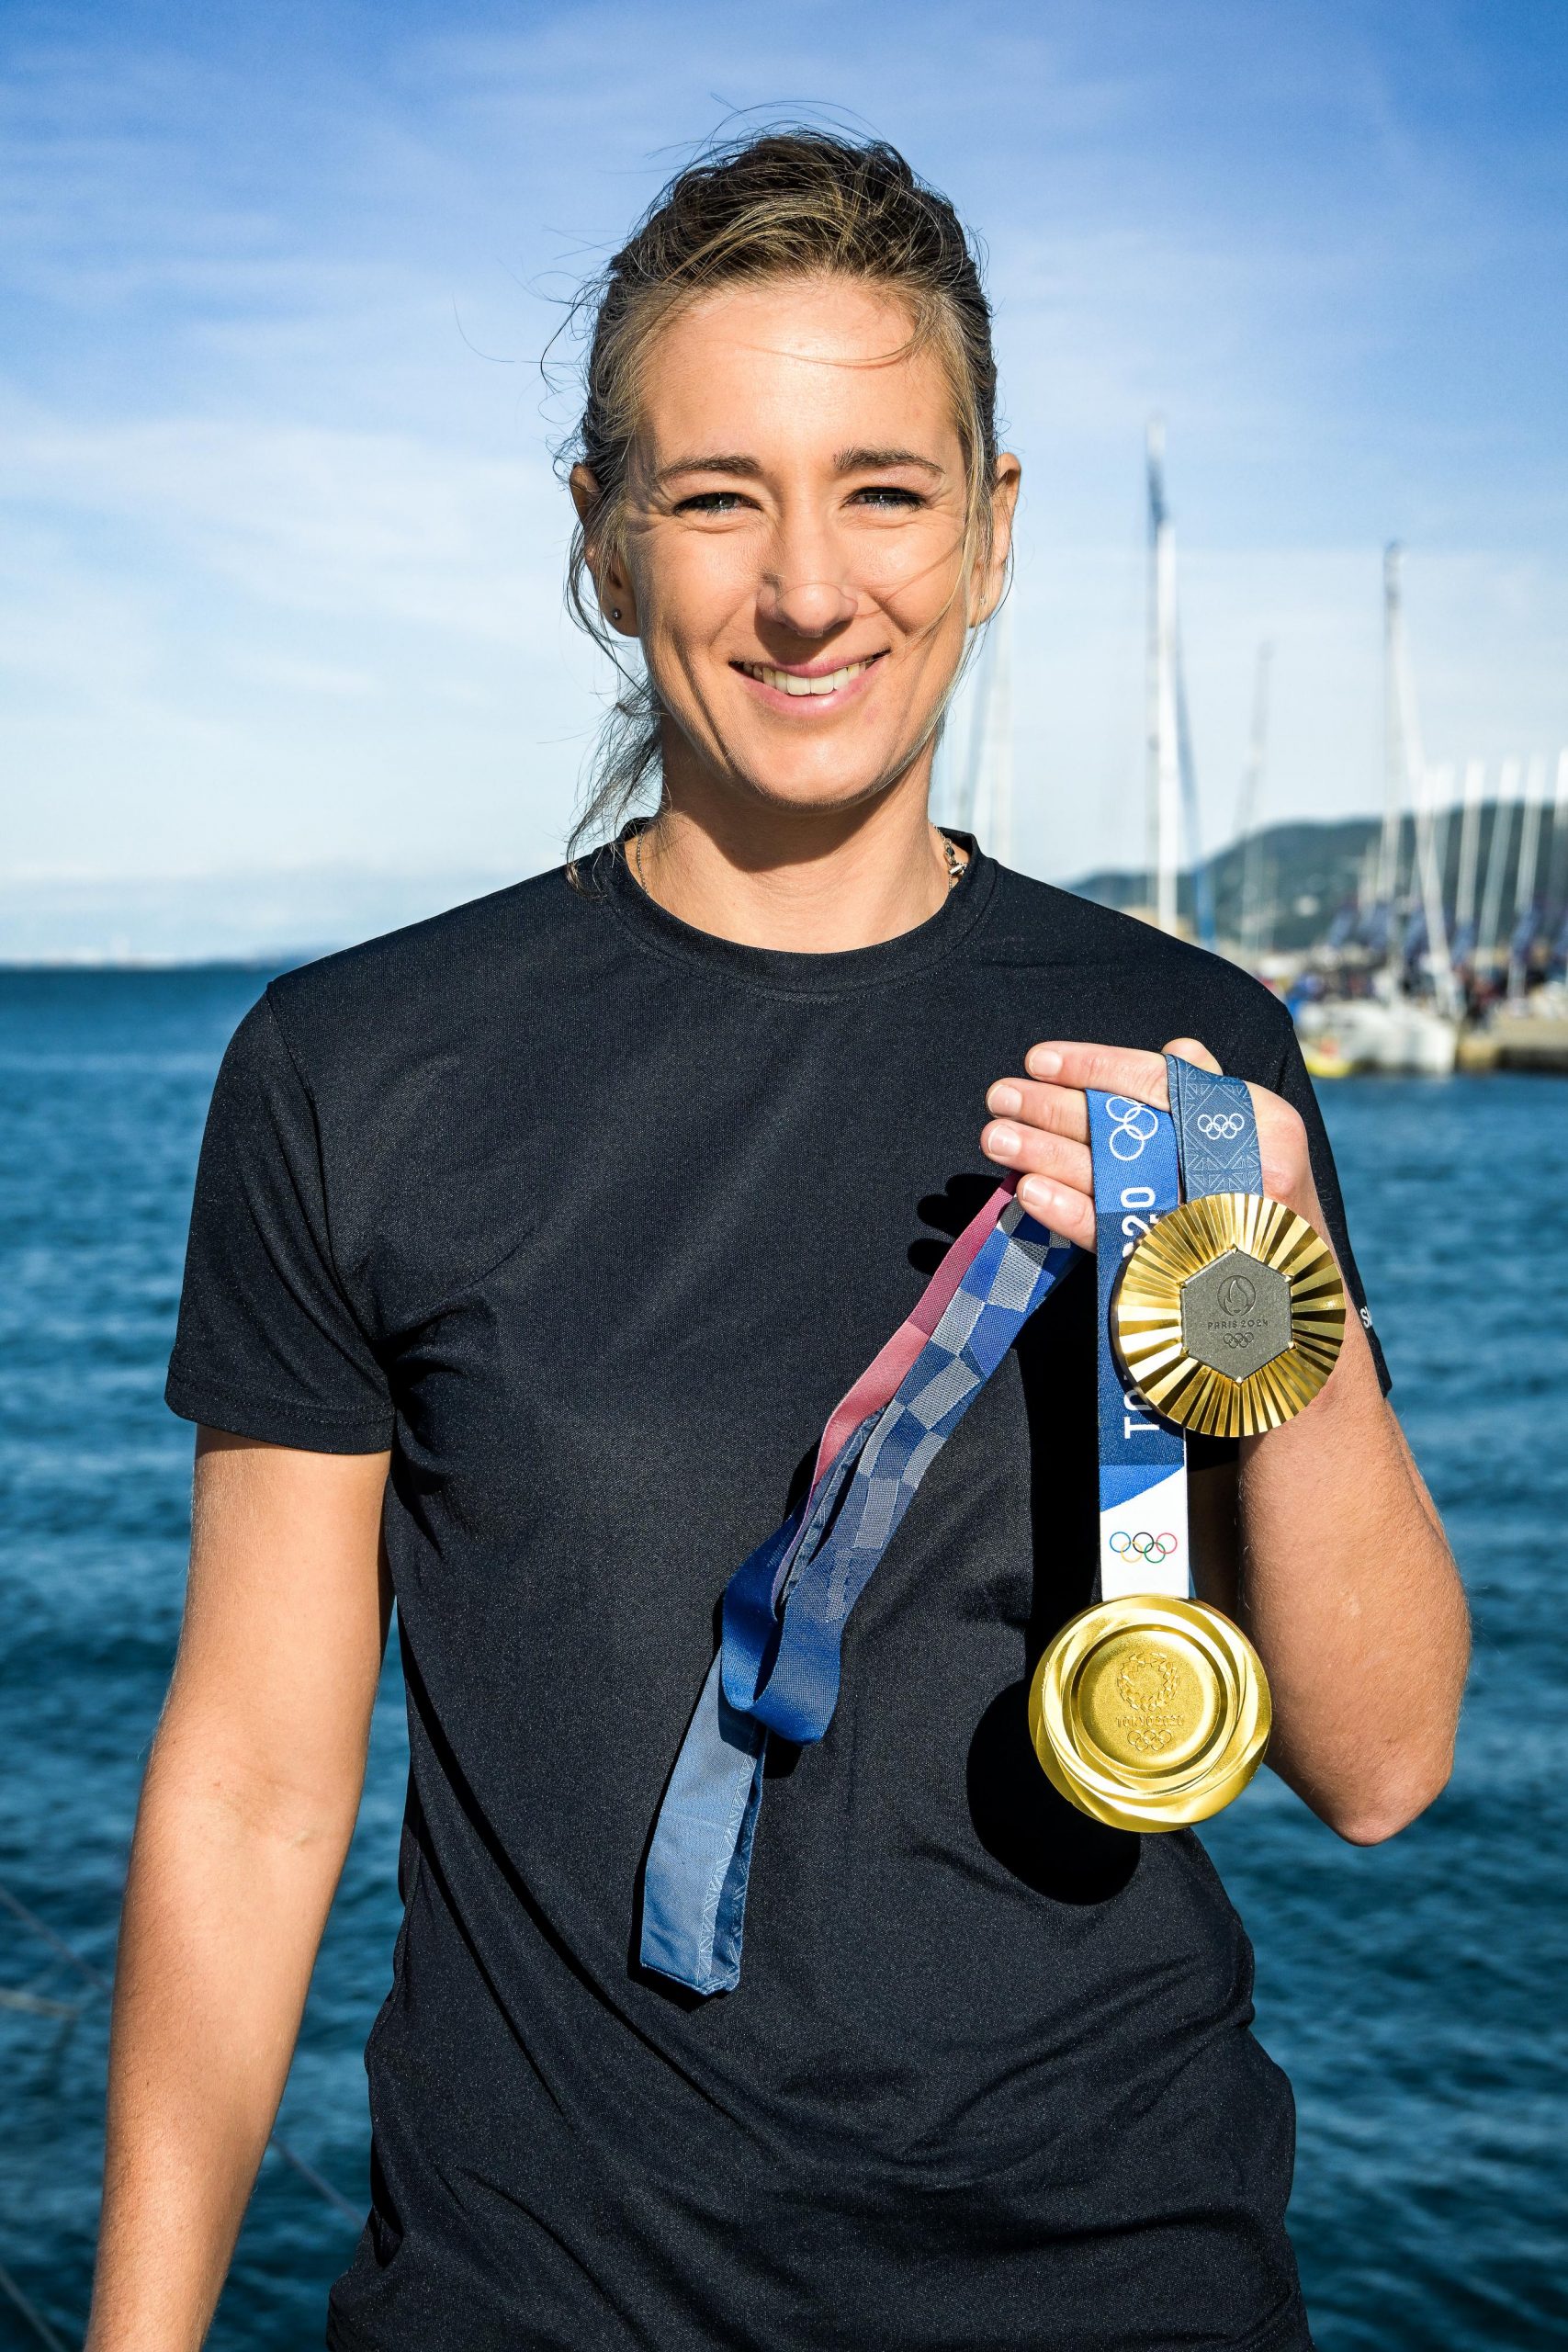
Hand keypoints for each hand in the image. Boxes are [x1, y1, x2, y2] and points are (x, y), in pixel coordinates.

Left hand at [980, 1037, 1320, 1251]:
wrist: (1299, 1319)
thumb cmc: (1267, 1217)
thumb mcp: (1261, 1146)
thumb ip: (1214, 1098)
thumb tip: (1180, 1048)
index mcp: (1260, 1122)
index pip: (1162, 1081)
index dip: (1095, 1067)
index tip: (1038, 1060)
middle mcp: (1239, 1168)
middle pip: (1127, 1127)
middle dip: (1055, 1108)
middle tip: (1000, 1096)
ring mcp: (1210, 1223)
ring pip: (1112, 1177)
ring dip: (1045, 1154)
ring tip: (996, 1138)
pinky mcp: (1182, 1272)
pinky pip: (1113, 1233)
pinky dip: (1067, 1211)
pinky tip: (1028, 1192)